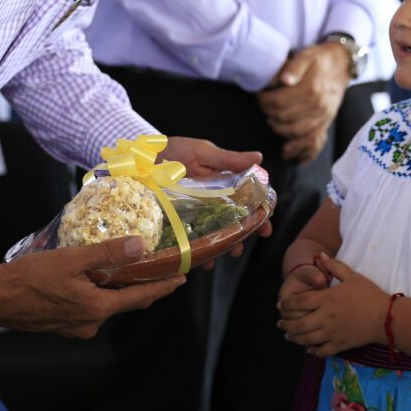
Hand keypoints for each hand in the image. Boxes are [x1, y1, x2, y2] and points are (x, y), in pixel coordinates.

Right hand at [0, 235, 185, 336]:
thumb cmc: (29, 278)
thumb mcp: (71, 260)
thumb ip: (107, 253)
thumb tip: (140, 246)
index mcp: (96, 309)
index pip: (140, 297)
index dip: (162, 287)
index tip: (181, 278)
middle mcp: (90, 323)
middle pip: (125, 302)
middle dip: (145, 287)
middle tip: (161, 270)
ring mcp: (75, 326)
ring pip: (106, 304)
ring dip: (118, 288)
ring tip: (128, 267)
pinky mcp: (62, 324)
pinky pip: (89, 306)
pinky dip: (98, 292)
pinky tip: (94, 277)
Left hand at [161, 136, 271, 256]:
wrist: (144, 155)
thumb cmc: (176, 149)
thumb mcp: (203, 152)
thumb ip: (228, 159)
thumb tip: (258, 157)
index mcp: (224, 183)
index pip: (248, 201)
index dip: (259, 214)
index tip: (265, 225)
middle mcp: (212, 200)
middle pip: (234, 222)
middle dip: (240, 237)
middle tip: (240, 249)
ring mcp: (196, 211)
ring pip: (214, 233)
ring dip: (221, 248)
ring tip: (221, 257)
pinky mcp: (178, 220)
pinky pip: (190, 238)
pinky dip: (197, 251)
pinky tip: (201, 260)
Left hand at [257, 42, 350, 161]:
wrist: (341, 65)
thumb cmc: (320, 60)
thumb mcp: (306, 56)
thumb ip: (293, 67)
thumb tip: (283, 80)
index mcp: (311, 89)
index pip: (279, 102)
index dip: (264, 101)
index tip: (259, 96)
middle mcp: (318, 106)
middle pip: (284, 118)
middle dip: (268, 114)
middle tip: (263, 107)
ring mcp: (323, 117)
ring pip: (295, 133)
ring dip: (278, 130)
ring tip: (271, 120)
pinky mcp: (325, 124)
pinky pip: (313, 143)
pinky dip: (299, 150)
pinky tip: (287, 152)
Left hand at [277, 254, 388, 356]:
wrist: (387, 317)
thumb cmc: (369, 294)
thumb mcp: (352, 276)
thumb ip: (334, 266)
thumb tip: (320, 255)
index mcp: (328, 299)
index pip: (300, 302)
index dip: (288, 304)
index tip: (281, 306)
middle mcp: (327, 317)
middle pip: (299, 323)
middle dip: (286, 324)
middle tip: (280, 324)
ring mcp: (333, 332)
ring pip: (307, 339)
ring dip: (295, 338)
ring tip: (288, 336)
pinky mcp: (341, 344)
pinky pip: (322, 351)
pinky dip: (312, 350)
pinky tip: (308, 348)